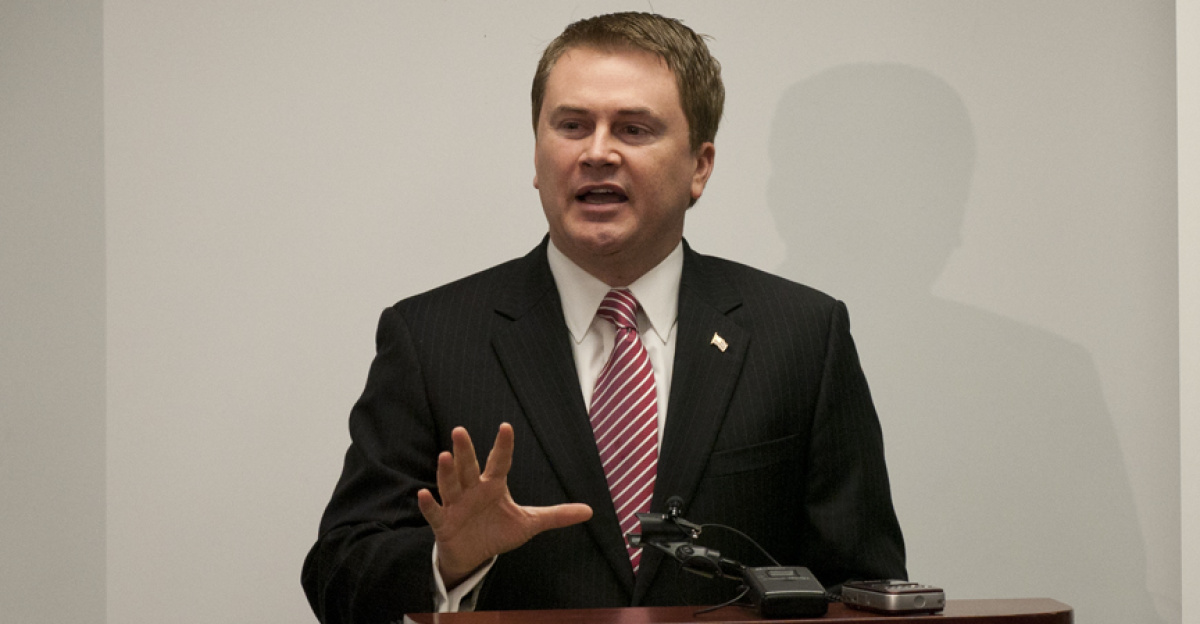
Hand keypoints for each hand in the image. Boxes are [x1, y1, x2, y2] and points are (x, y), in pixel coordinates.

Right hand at [416, 423, 592, 587]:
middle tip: (460, 430)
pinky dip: (428, 504)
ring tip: (444, 456)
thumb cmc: (497, 531)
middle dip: (465, 451)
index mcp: (493, 486)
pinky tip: (422, 493)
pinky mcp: (443, 523)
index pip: (500, 463)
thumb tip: (589, 511)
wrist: (473, 555)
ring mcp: (456, 505)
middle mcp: (472, 490)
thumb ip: (556, 515)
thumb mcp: (529, 523)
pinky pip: (434, 512)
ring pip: (450, 485)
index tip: (506, 427)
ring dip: (446, 472)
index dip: (503, 446)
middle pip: (469, 468)